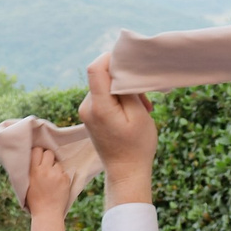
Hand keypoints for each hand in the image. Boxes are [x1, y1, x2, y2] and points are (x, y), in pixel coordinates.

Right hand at [25, 144, 72, 215]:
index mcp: (33, 171)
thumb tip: (30, 156)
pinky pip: (64, 172)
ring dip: (55, 169)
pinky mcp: (66, 179)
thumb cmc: (34, 200)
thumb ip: (28, 170)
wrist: (47, 213)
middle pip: (49, 153)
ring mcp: (56, 174)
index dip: (38, 152)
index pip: (37, 150)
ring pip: (57, 163)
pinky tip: (57, 185)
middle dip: (48, 158)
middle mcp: (45, 170)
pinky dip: (62, 177)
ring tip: (52, 180)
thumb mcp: (26, 184)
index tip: (38, 157)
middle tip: (47, 166)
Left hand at [80, 55, 157, 191]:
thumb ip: (127, 90)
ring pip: (105, 86)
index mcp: (98, 106)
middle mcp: (86, 107)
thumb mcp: (138, 115)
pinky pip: (104, 97)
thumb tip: (120, 71)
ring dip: (125, 92)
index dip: (110, 58)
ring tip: (143, 108)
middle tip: (144, 98)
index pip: (95, 69)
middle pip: (102, 77)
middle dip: (124, 80)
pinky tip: (135, 112)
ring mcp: (86, 112)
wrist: (126, 172)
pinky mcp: (91, 116)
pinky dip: (120, 100)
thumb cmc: (136, 146)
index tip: (129, 61)